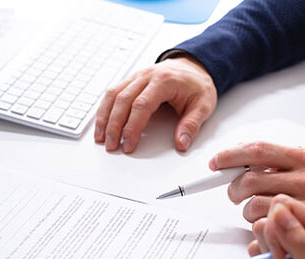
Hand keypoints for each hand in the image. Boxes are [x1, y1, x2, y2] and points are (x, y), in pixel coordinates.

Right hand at [94, 55, 216, 152]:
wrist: (194, 66)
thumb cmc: (196, 85)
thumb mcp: (203, 105)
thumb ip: (191, 125)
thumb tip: (181, 143)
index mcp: (164, 81)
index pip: (141, 105)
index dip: (132, 127)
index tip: (129, 144)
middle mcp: (147, 76)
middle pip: (122, 100)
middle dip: (114, 126)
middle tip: (111, 145)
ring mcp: (137, 76)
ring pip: (113, 95)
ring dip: (104, 117)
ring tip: (100, 137)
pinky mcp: (131, 80)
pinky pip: (112, 92)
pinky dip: (105, 108)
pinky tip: (102, 122)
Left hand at [213, 142, 304, 223]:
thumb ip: (282, 159)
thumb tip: (244, 155)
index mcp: (304, 158)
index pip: (258, 150)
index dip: (232, 155)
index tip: (217, 162)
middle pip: (251, 179)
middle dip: (234, 188)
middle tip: (233, 192)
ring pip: (254, 205)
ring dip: (246, 209)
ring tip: (254, 209)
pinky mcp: (302, 224)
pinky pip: (265, 224)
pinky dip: (258, 224)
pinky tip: (266, 221)